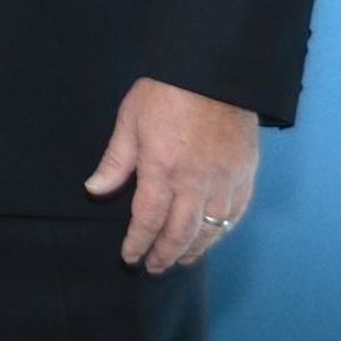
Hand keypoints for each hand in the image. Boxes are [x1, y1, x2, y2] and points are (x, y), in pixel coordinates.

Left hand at [85, 77, 257, 272]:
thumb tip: (95, 190)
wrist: (213, 73)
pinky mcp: (245, 175)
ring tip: (180, 260)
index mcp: (162, 169)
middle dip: (165, 254)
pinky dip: (222, 232)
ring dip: (194, 249)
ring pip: (211, 230)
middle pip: (181, 232)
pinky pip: (235, 214)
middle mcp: (195, 182)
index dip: (138, 242)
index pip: (148, 219)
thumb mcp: (129, 121)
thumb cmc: (164, 93)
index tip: (129, 257)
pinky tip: (212, 236)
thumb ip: (115, 161)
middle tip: (153, 267)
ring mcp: (224, 181)